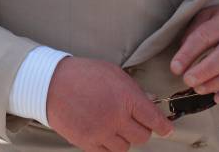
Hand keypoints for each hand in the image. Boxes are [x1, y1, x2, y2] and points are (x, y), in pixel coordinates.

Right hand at [46, 56, 172, 150]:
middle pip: (142, 137)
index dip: (163, 126)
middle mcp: (116, 117)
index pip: (153, 119)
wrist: (52, 84)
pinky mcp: (87, 143)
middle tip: (134, 122)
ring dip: (123, 138)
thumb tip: (150, 102)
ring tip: (113, 125)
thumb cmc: (83, 74)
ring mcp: (101, 132)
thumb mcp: (113, 73)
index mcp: (126, 98)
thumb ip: (134, 90)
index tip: (167, 130)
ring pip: (125, 147)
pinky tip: (103, 132)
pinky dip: (108, 145)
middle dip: (142, 130)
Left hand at [170, 0, 218, 104]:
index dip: (188, 53)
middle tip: (188, 81)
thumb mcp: (212, 13)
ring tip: (199, 89)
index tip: (175, 68)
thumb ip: (196, 29)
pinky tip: (218, 98)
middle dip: (204, 71)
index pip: (205, 36)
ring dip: (216, 84)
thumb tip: (182, 51)